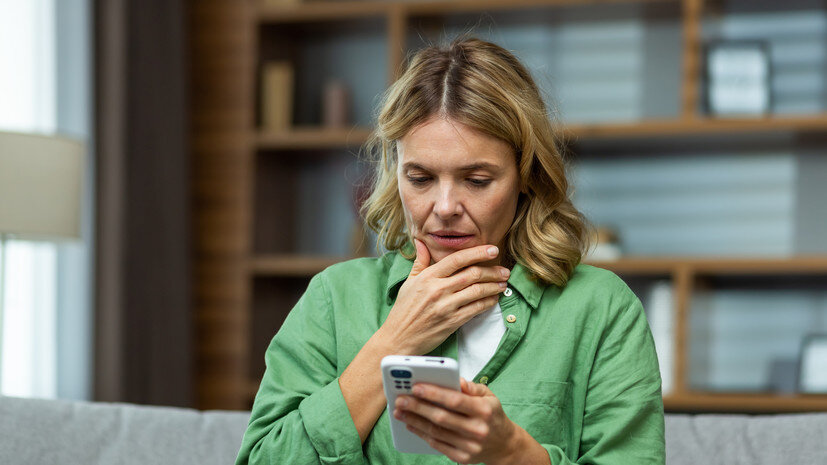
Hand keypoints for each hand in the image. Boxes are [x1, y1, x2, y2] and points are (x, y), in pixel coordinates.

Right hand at [377, 239, 509, 354]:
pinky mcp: (452, 322)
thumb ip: (420, 262)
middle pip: (472, 274)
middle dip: (492, 270)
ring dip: (494, 286)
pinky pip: (476, 309)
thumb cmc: (404, 310)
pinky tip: (493, 298)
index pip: (457, 259)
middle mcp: (438, 289)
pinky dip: (488, 302)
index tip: (492, 250)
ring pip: (477, 291)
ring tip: (502, 283)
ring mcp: (446, 306)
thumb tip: (422, 242)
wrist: (399, 337)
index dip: (477, 252)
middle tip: (504, 269)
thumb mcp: (409, 282)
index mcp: (428, 277)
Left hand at [394, 378, 541, 464]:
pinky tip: (411, 425)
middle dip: (417, 407)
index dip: (433, 393)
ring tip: (400, 411)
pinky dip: (422, 434)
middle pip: (441, 417)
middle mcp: (477, 429)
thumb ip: (471, 387)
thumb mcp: (489, 395)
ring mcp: (470, 446)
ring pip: (436, 432)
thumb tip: (455, 379)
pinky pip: (438, 445)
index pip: (455, 400)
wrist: (504, 445)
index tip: (415, 386)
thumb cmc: (492, 415)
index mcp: (484, 410)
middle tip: (400, 399)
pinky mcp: (463, 458)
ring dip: (415, 421)